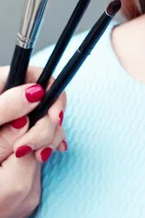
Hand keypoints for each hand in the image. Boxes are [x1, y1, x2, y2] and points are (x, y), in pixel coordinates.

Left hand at [0, 65, 66, 217]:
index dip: (48, 87)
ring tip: (39, 157)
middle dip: (48, 120)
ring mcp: (17, 119)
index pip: (29, 73)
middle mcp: (8, 101)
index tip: (54, 114)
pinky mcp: (22, 135)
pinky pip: (43, 132)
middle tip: (41, 147)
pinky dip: (48, 143)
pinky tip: (44, 154)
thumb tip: (34, 92)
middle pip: (43, 95)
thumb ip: (5, 109)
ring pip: (46, 115)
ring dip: (49, 135)